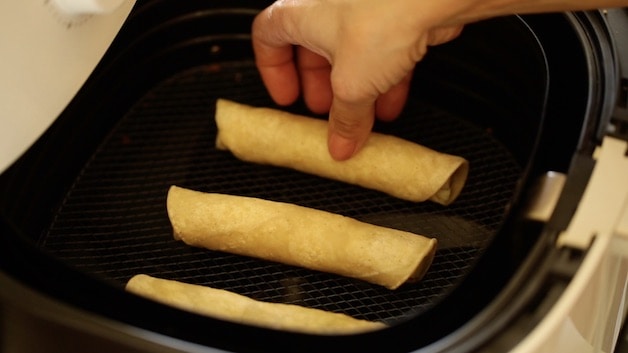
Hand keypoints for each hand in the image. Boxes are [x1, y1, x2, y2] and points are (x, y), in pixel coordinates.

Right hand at [252, 0, 462, 159]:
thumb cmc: (382, 16)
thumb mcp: (353, 85)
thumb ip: (344, 119)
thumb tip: (341, 141)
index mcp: (300, 12)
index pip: (269, 37)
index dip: (273, 72)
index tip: (286, 96)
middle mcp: (328, 4)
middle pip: (313, 49)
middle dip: (321, 87)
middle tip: (325, 112)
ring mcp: (363, 8)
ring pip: (351, 53)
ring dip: (356, 90)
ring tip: (361, 117)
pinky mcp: (396, 16)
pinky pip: (382, 52)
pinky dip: (383, 79)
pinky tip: (390, 105)